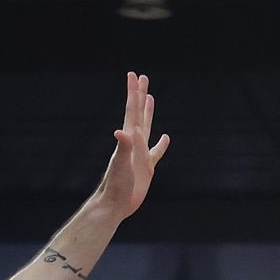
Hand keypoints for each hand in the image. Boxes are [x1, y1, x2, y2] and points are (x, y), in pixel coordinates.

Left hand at [90, 72, 170, 219]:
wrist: (114, 205)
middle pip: (139, 113)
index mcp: (129, 139)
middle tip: (142, 77)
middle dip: (140, 94)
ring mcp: (140, 154)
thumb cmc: (115, 186)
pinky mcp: (147, 167)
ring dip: (148, 112)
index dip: (133, 92)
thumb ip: (123, 147)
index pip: (132, 110)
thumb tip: (120, 131)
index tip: (133, 75)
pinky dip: (161, 144)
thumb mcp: (120, 165)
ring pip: (147, 127)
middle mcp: (133, 143)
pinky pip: (156, 152)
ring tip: (150, 97)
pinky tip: (165, 138)